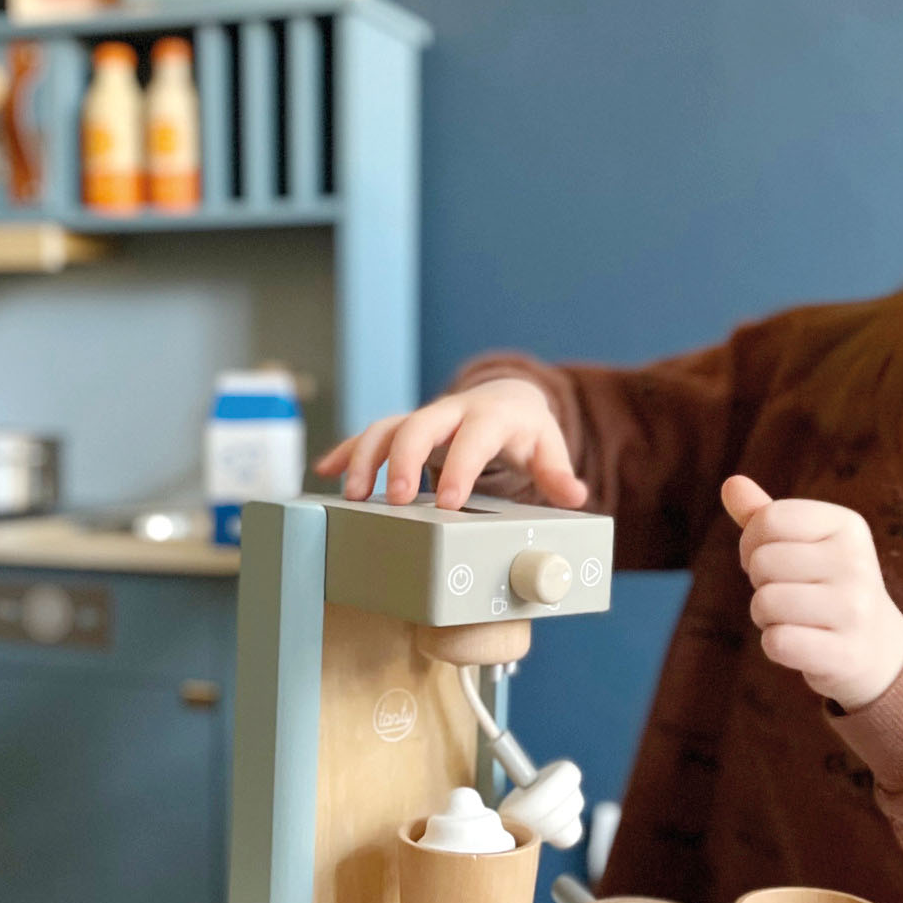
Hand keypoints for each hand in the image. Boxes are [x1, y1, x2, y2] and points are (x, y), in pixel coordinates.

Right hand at [314, 378, 587, 510]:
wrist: (507, 399)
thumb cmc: (525, 431)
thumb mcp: (548, 447)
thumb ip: (558, 473)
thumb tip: (577, 494)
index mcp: (492, 416)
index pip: (475, 438)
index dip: (460, 467)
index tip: (447, 503)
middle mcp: (453, 412)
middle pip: (421, 424)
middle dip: (403, 460)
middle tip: (393, 501)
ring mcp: (425, 419)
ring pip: (388, 426)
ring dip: (367, 458)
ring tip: (352, 496)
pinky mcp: (405, 427)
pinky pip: (371, 434)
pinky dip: (347, 451)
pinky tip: (325, 472)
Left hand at [720, 475, 902, 710]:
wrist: (879, 650)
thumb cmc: (828, 587)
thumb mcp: (805, 545)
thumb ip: (765, 515)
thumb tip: (731, 483)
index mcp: (848, 525)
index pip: (770, 518)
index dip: (750, 542)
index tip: (769, 559)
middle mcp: (857, 562)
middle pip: (762, 562)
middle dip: (760, 582)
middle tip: (788, 594)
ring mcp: (855, 609)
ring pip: (765, 602)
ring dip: (765, 616)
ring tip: (795, 618)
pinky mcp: (846, 653)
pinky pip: (777, 642)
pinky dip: (776, 645)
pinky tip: (802, 644)